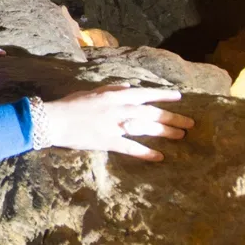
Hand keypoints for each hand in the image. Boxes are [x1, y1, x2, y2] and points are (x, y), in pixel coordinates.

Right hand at [29, 84, 193, 161]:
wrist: (54, 120)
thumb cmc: (72, 104)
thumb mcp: (94, 91)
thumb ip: (113, 89)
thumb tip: (130, 88)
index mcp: (117, 96)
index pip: (147, 94)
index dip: (164, 96)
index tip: (179, 97)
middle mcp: (121, 110)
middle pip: (153, 114)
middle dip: (173, 118)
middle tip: (190, 123)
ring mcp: (116, 126)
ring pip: (147, 129)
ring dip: (165, 133)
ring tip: (181, 136)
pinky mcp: (109, 142)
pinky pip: (132, 148)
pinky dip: (146, 153)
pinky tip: (159, 157)